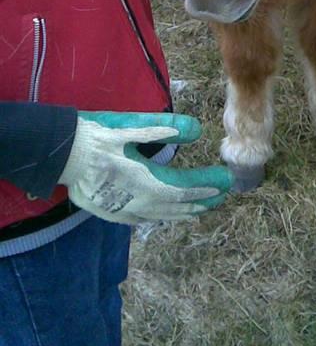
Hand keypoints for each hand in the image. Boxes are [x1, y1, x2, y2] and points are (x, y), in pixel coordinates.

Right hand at [58, 111, 232, 224]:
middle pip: (175, 206)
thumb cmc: (95, 136)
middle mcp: (135, 201)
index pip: (183, 188)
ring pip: (160, 216)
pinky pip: (144, 219)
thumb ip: (164, 129)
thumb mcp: (130, 126)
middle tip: (223, 194)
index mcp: (142, 181)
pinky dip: (162, 216)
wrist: (59, 154)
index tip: (226, 180)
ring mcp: (122, 210)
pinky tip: (169, 214)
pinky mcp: (111, 212)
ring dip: (184, 211)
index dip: (205, 185)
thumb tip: (196, 129)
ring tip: (203, 207)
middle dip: (201, 199)